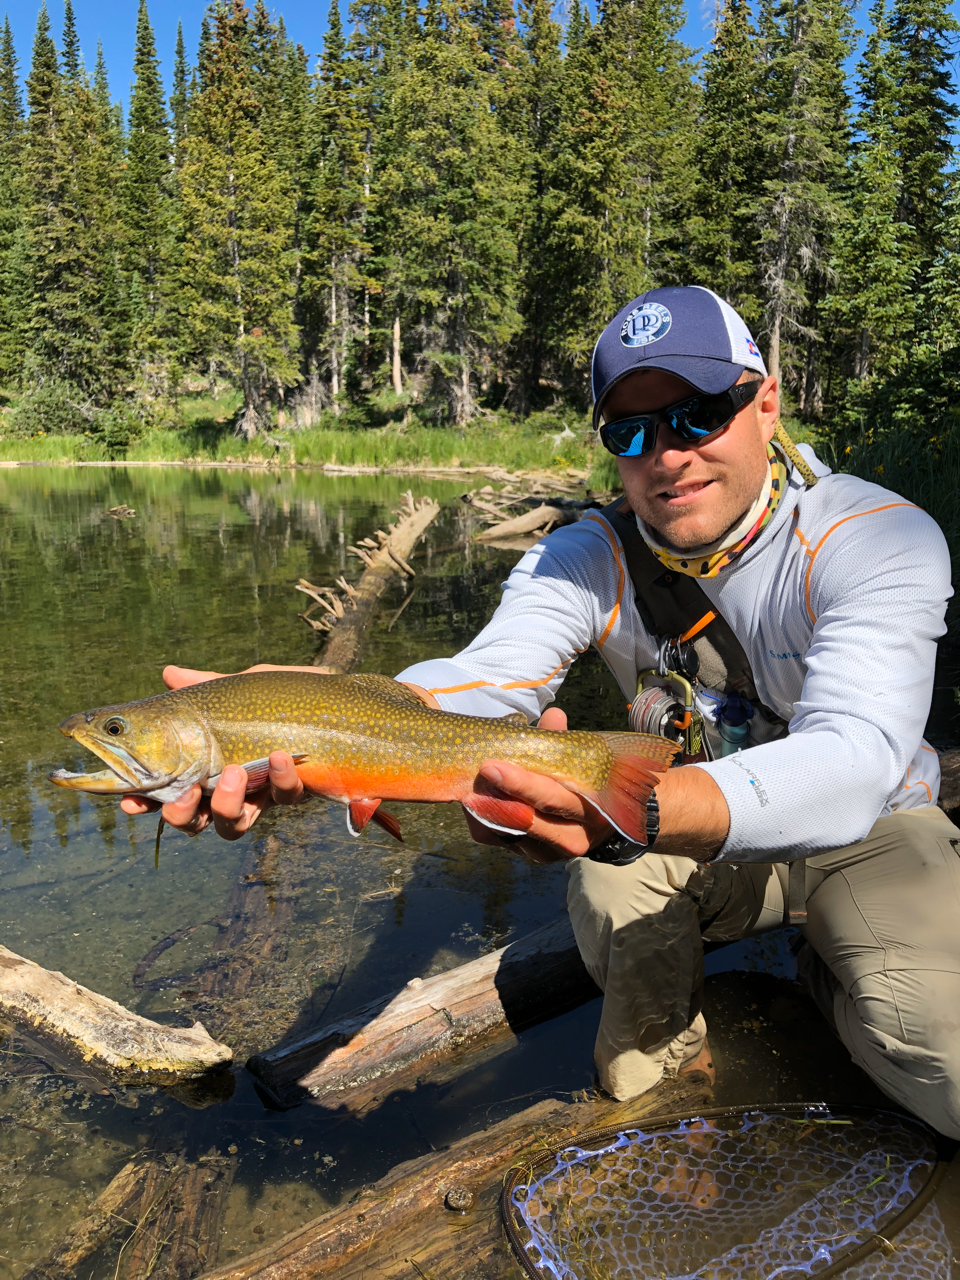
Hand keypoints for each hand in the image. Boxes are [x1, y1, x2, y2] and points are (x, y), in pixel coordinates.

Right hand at [120, 664, 319, 838]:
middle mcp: (235, 787)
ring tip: (233, 772)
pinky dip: (279, 778)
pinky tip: (278, 755)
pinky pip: (285, 796)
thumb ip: (206, 687)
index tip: (130, 804)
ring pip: (234, 824)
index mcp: (211, 764)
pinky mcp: (299, 791)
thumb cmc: (288, 696)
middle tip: (185, 795)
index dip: (146, 802)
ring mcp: (266, 793)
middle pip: (196, 822)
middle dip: (182, 816)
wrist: (347, 701)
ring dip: (226, 804)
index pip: (170, 790)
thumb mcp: (245, 687)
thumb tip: (168, 673)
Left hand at [463, 708, 613, 863]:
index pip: (553, 799)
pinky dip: (482, 820)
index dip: (522, 783)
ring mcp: (551, 852)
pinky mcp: (531, 856)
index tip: (492, 765)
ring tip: (468, 787)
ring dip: (486, 809)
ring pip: (510, 833)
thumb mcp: (576, 762)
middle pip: (529, 820)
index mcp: (593, 811)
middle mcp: (575, 839)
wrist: (592, 822)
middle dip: (498, 797)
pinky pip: (498, 840)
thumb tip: (554, 715)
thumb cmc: (582, 781)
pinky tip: (473, 800)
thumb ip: (561, 741)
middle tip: (475, 775)